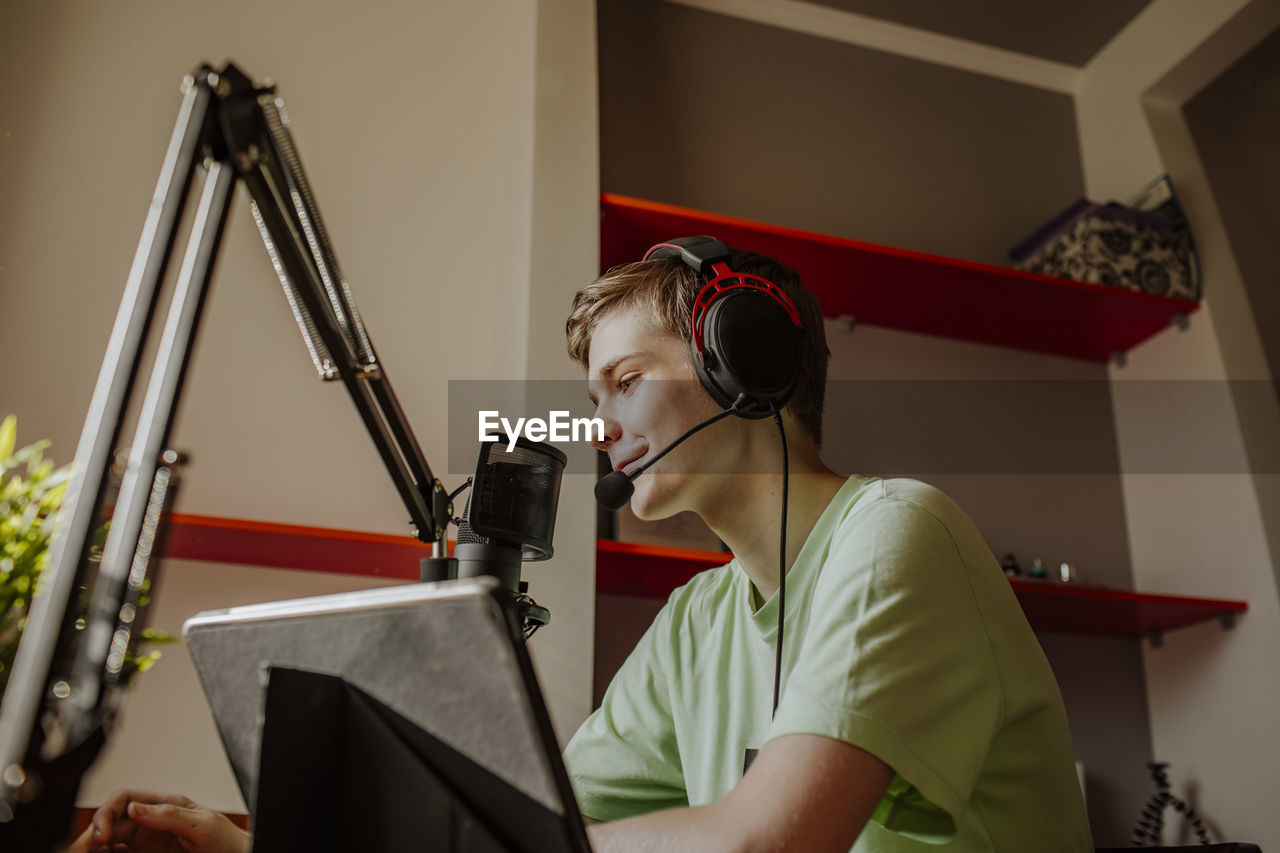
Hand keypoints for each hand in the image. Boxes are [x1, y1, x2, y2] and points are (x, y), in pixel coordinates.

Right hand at [68, 789, 251, 852]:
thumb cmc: (224, 838)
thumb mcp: (202, 823)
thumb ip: (169, 814)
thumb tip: (135, 807)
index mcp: (164, 804)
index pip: (125, 799)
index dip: (107, 812)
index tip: (103, 834)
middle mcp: (150, 819)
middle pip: (111, 820)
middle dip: (93, 832)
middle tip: (81, 850)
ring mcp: (146, 838)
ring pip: (110, 838)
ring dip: (94, 845)